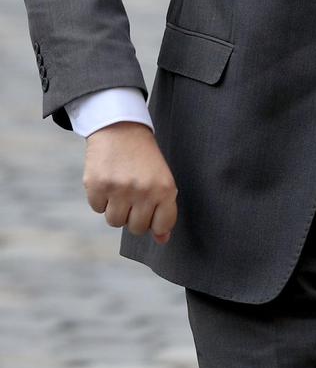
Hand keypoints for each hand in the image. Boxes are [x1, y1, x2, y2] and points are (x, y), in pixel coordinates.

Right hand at [83, 122, 177, 243]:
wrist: (121, 127)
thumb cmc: (144, 157)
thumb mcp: (161, 178)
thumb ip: (164, 210)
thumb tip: (162, 240)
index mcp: (165, 189)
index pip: (162, 226)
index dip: (155, 221)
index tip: (151, 207)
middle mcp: (144, 191)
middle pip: (136, 228)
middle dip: (134, 215)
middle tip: (134, 192)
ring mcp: (119, 189)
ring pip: (115, 221)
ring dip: (116, 207)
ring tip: (121, 185)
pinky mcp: (97, 186)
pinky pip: (97, 208)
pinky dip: (100, 197)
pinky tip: (107, 178)